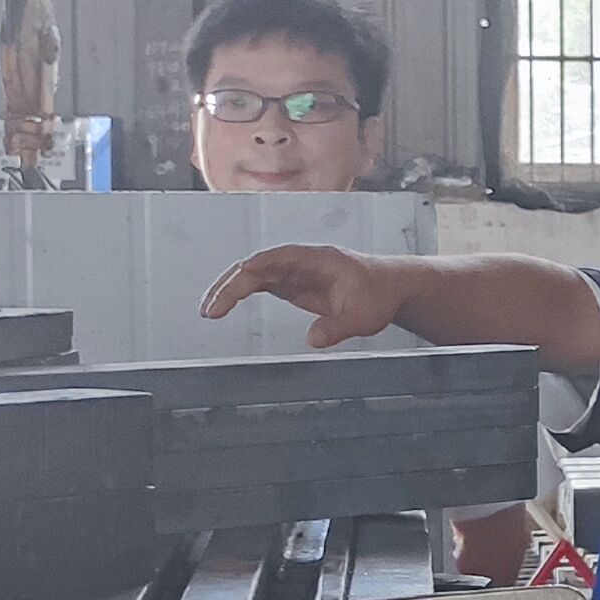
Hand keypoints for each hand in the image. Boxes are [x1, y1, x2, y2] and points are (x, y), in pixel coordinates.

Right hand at [199, 243, 407, 346]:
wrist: (390, 288)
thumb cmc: (379, 293)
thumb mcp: (364, 315)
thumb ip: (339, 327)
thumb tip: (313, 340)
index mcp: (316, 259)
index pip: (275, 259)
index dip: (250, 273)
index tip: (233, 288)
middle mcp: (299, 261)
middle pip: (256, 266)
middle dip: (230, 285)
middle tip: (210, 310)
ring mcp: (293, 271)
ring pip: (252, 275)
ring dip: (229, 290)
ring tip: (208, 312)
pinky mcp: (291, 284)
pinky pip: (258, 285)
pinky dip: (239, 294)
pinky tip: (222, 308)